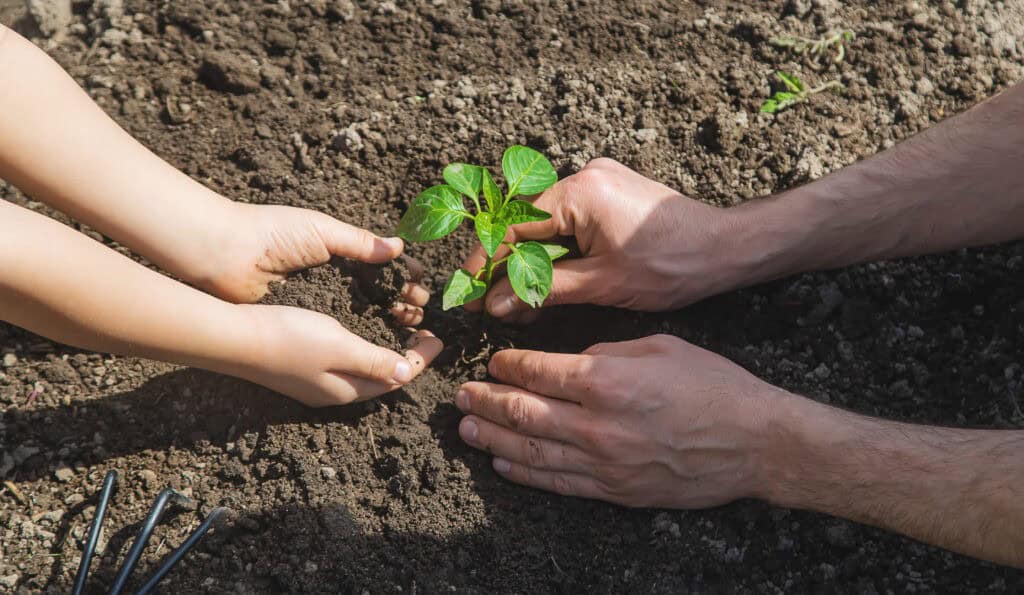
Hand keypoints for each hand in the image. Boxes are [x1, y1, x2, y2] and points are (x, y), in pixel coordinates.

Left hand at [195, 203, 429, 325]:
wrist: (225, 255)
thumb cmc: (272, 234)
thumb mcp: (321, 231)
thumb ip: (360, 242)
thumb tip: (399, 249)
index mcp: (338, 252)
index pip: (381, 266)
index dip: (403, 276)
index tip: (422, 285)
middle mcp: (333, 279)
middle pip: (378, 294)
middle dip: (403, 301)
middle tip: (421, 312)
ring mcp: (320, 301)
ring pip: (364, 314)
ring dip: (389, 319)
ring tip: (410, 325)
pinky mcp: (307, 319)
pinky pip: (340, 329)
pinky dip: (363, 334)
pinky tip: (382, 340)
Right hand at [236, 304, 442, 406]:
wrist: (234, 338)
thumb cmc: (288, 338)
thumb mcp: (340, 347)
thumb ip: (375, 361)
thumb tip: (409, 374)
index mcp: (347, 389)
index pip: (397, 379)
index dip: (420, 359)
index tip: (437, 338)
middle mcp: (333, 391)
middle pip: (382, 378)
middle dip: (406, 357)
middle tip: (422, 331)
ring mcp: (315, 382)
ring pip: (362, 371)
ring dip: (384, 352)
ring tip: (398, 328)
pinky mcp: (300, 368)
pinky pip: (344, 362)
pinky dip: (363, 348)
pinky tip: (360, 332)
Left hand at [454, 334, 785, 507]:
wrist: (756, 443)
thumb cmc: (713, 386)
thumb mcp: (660, 347)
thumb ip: (608, 353)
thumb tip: (572, 363)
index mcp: (608, 381)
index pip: (539, 371)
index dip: (508, 366)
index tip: (493, 362)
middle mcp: (598, 425)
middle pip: (524, 412)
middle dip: (486, 402)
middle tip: (461, 396)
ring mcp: (604, 463)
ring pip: (532, 450)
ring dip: (494, 438)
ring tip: (467, 429)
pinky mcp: (614, 490)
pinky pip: (558, 483)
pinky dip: (526, 473)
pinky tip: (504, 463)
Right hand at [463, 159, 742, 319]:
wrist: (724, 249)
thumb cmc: (672, 265)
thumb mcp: (601, 284)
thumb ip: (543, 290)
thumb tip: (495, 303)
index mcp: (579, 191)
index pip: (514, 227)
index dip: (486, 262)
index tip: (468, 292)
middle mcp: (585, 175)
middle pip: (526, 223)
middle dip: (505, 265)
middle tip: (484, 302)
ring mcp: (598, 181)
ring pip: (546, 225)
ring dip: (529, 262)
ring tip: (514, 302)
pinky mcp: (609, 192)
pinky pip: (568, 221)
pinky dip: (555, 251)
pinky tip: (545, 283)